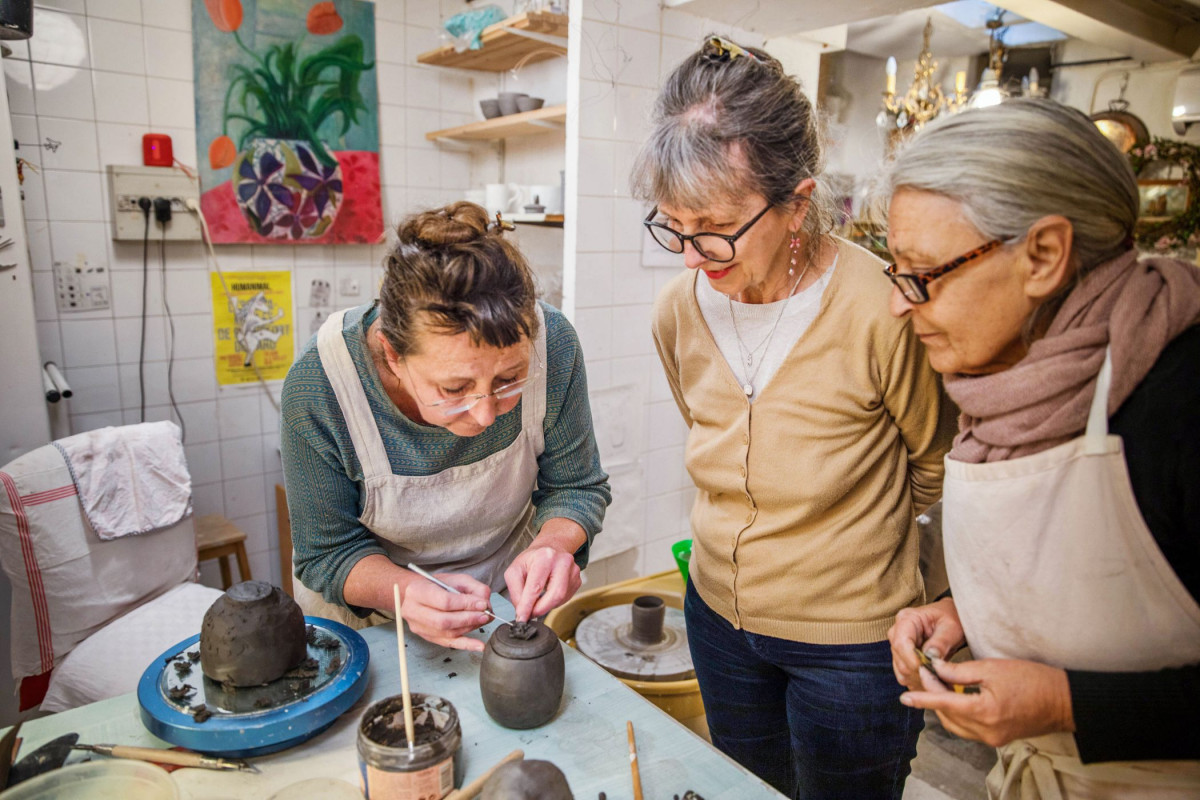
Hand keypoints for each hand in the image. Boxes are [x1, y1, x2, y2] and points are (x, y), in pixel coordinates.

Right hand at [401, 572, 492, 651]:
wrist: (416, 595)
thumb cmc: (436, 585)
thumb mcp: (455, 578)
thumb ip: (473, 588)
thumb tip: (485, 604)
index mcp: (417, 591)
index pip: (444, 601)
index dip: (466, 604)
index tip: (482, 604)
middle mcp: (414, 611)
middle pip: (444, 620)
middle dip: (469, 618)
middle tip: (485, 614)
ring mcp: (420, 627)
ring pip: (448, 633)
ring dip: (469, 627)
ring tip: (483, 620)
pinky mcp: (428, 637)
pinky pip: (449, 643)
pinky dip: (466, 645)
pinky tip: (479, 646)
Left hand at [505, 545, 580, 621]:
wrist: (550, 549)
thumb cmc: (532, 560)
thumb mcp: (515, 571)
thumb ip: (516, 592)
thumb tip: (522, 612)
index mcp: (544, 557)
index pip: (536, 587)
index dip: (528, 606)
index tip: (522, 618)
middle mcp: (562, 562)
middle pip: (555, 594)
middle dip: (541, 609)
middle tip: (530, 614)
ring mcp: (573, 571)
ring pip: (561, 599)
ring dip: (546, 606)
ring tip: (537, 600)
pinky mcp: (577, 580)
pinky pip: (565, 599)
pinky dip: (554, 602)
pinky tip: (548, 593)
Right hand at [889, 597, 966, 690]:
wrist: (951, 619)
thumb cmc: (952, 618)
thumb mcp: (951, 627)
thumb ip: (941, 642)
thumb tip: (930, 658)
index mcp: (907, 619)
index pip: (901, 643)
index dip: (913, 660)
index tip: (929, 672)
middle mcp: (897, 632)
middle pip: (900, 659)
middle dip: (918, 673)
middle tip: (940, 682)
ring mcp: (898, 646)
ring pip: (901, 671)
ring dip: (919, 681)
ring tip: (939, 684)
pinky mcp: (902, 658)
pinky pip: (905, 676)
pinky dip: (919, 683)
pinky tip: (934, 684)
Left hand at [900, 657, 1074, 747]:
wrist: (1064, 701)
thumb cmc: (1033, 679)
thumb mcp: (993, 668)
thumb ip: (960, 671)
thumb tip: (935, 669)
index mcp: (983, 711)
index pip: (943, 705)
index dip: (923, 698)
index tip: (905, 695)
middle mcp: (986, 730)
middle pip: (947, 717)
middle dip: (933, 699)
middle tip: (926, 679)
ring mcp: (992, 738)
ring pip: (956, 726)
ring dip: (944, 709)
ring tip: (938, 688)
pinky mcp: (998, 739)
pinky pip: (969, 730)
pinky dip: (958, 716)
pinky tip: (956, 700)